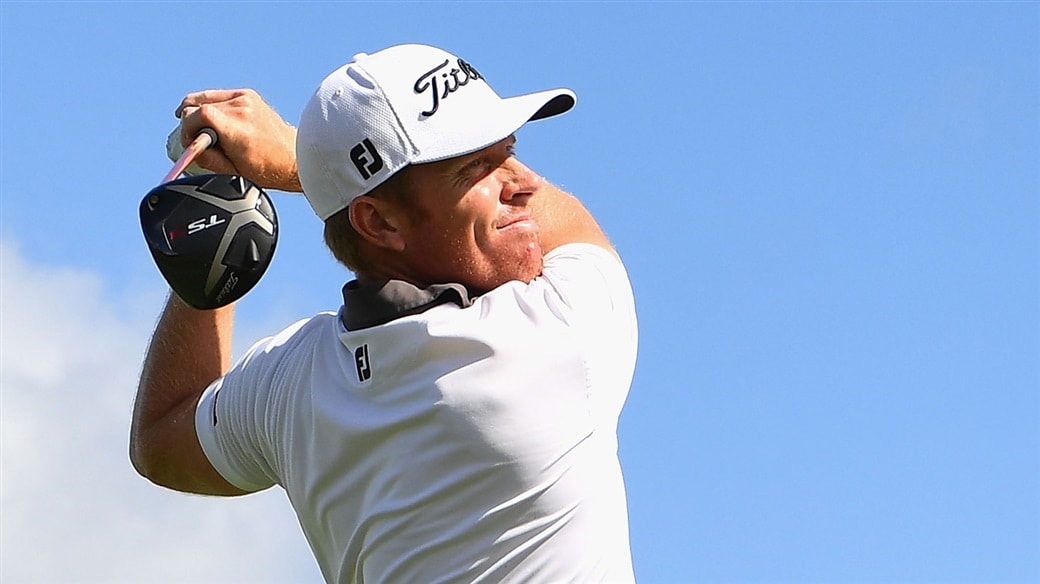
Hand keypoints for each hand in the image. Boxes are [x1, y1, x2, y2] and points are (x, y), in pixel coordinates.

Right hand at [176, 89, 301, 192]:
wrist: (292, 157)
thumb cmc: (266, 168)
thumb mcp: (232, 172)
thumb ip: (207, 159)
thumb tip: (188, 148)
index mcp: (237, 129)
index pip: (196, 114)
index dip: (186, 129)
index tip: (190, 142)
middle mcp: (241, 109)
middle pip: (195, 106)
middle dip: (190, 124)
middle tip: (199, 140)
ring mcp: (245, 99)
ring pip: (203, 98)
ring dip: (198, 114)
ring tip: (204, 130)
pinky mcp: (247, 94)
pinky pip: (216, 96)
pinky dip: (208, 105)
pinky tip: (208, 117)